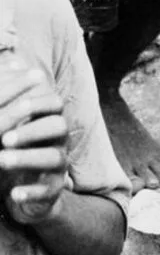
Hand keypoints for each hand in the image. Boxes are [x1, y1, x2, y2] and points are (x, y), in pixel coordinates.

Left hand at [0, 66, 67, 224]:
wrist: (24, 184)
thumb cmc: (16, 145)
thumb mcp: (12, 121)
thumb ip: (12, 95)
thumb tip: (15, 61)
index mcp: (47, 118)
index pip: (53, 103)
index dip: (38, 103)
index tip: (15, 108)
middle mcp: (58, 139)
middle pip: (58, 127)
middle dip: (31, 130)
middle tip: (3, 138)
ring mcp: (57, 165)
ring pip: (55, 158)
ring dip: (27, 158)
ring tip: (1, 161)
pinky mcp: (52, 189)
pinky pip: (48, 191)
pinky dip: (31, 192)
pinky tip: (13, 194)